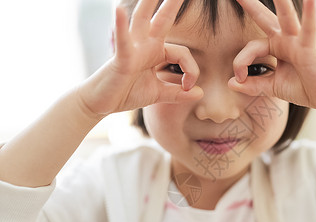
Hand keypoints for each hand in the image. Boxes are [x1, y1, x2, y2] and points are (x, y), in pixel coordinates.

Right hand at [77, 0, 202, 116]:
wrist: (101, 102)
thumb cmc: (125, 93)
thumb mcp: (157, 94)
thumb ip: (178, 93)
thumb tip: (200, 93)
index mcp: (155, 52)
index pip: (183, 53)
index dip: (191, 71)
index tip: (189, 87)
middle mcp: (145, 45)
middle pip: (162, 19)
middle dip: (172, 3)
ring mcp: (132, 49)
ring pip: (141, 20)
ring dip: (148, 2)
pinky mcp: (121, 59)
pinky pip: (123, 41)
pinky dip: (121, 26)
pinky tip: (119, 9)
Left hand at [229, 0, 315, 113]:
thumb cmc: (303, 88)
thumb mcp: (271, 87)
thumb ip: (252, 85)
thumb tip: (231, 83)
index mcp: (276, 46)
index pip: (250, 47)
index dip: (240, 63)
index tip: (239, 79)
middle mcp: (285, 39)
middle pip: (264, 18)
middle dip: (251, 4)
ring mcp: (298, 41)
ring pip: (286, 17)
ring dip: (280, 1)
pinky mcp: (309, 48)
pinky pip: (309, 29)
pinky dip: (310, 14)